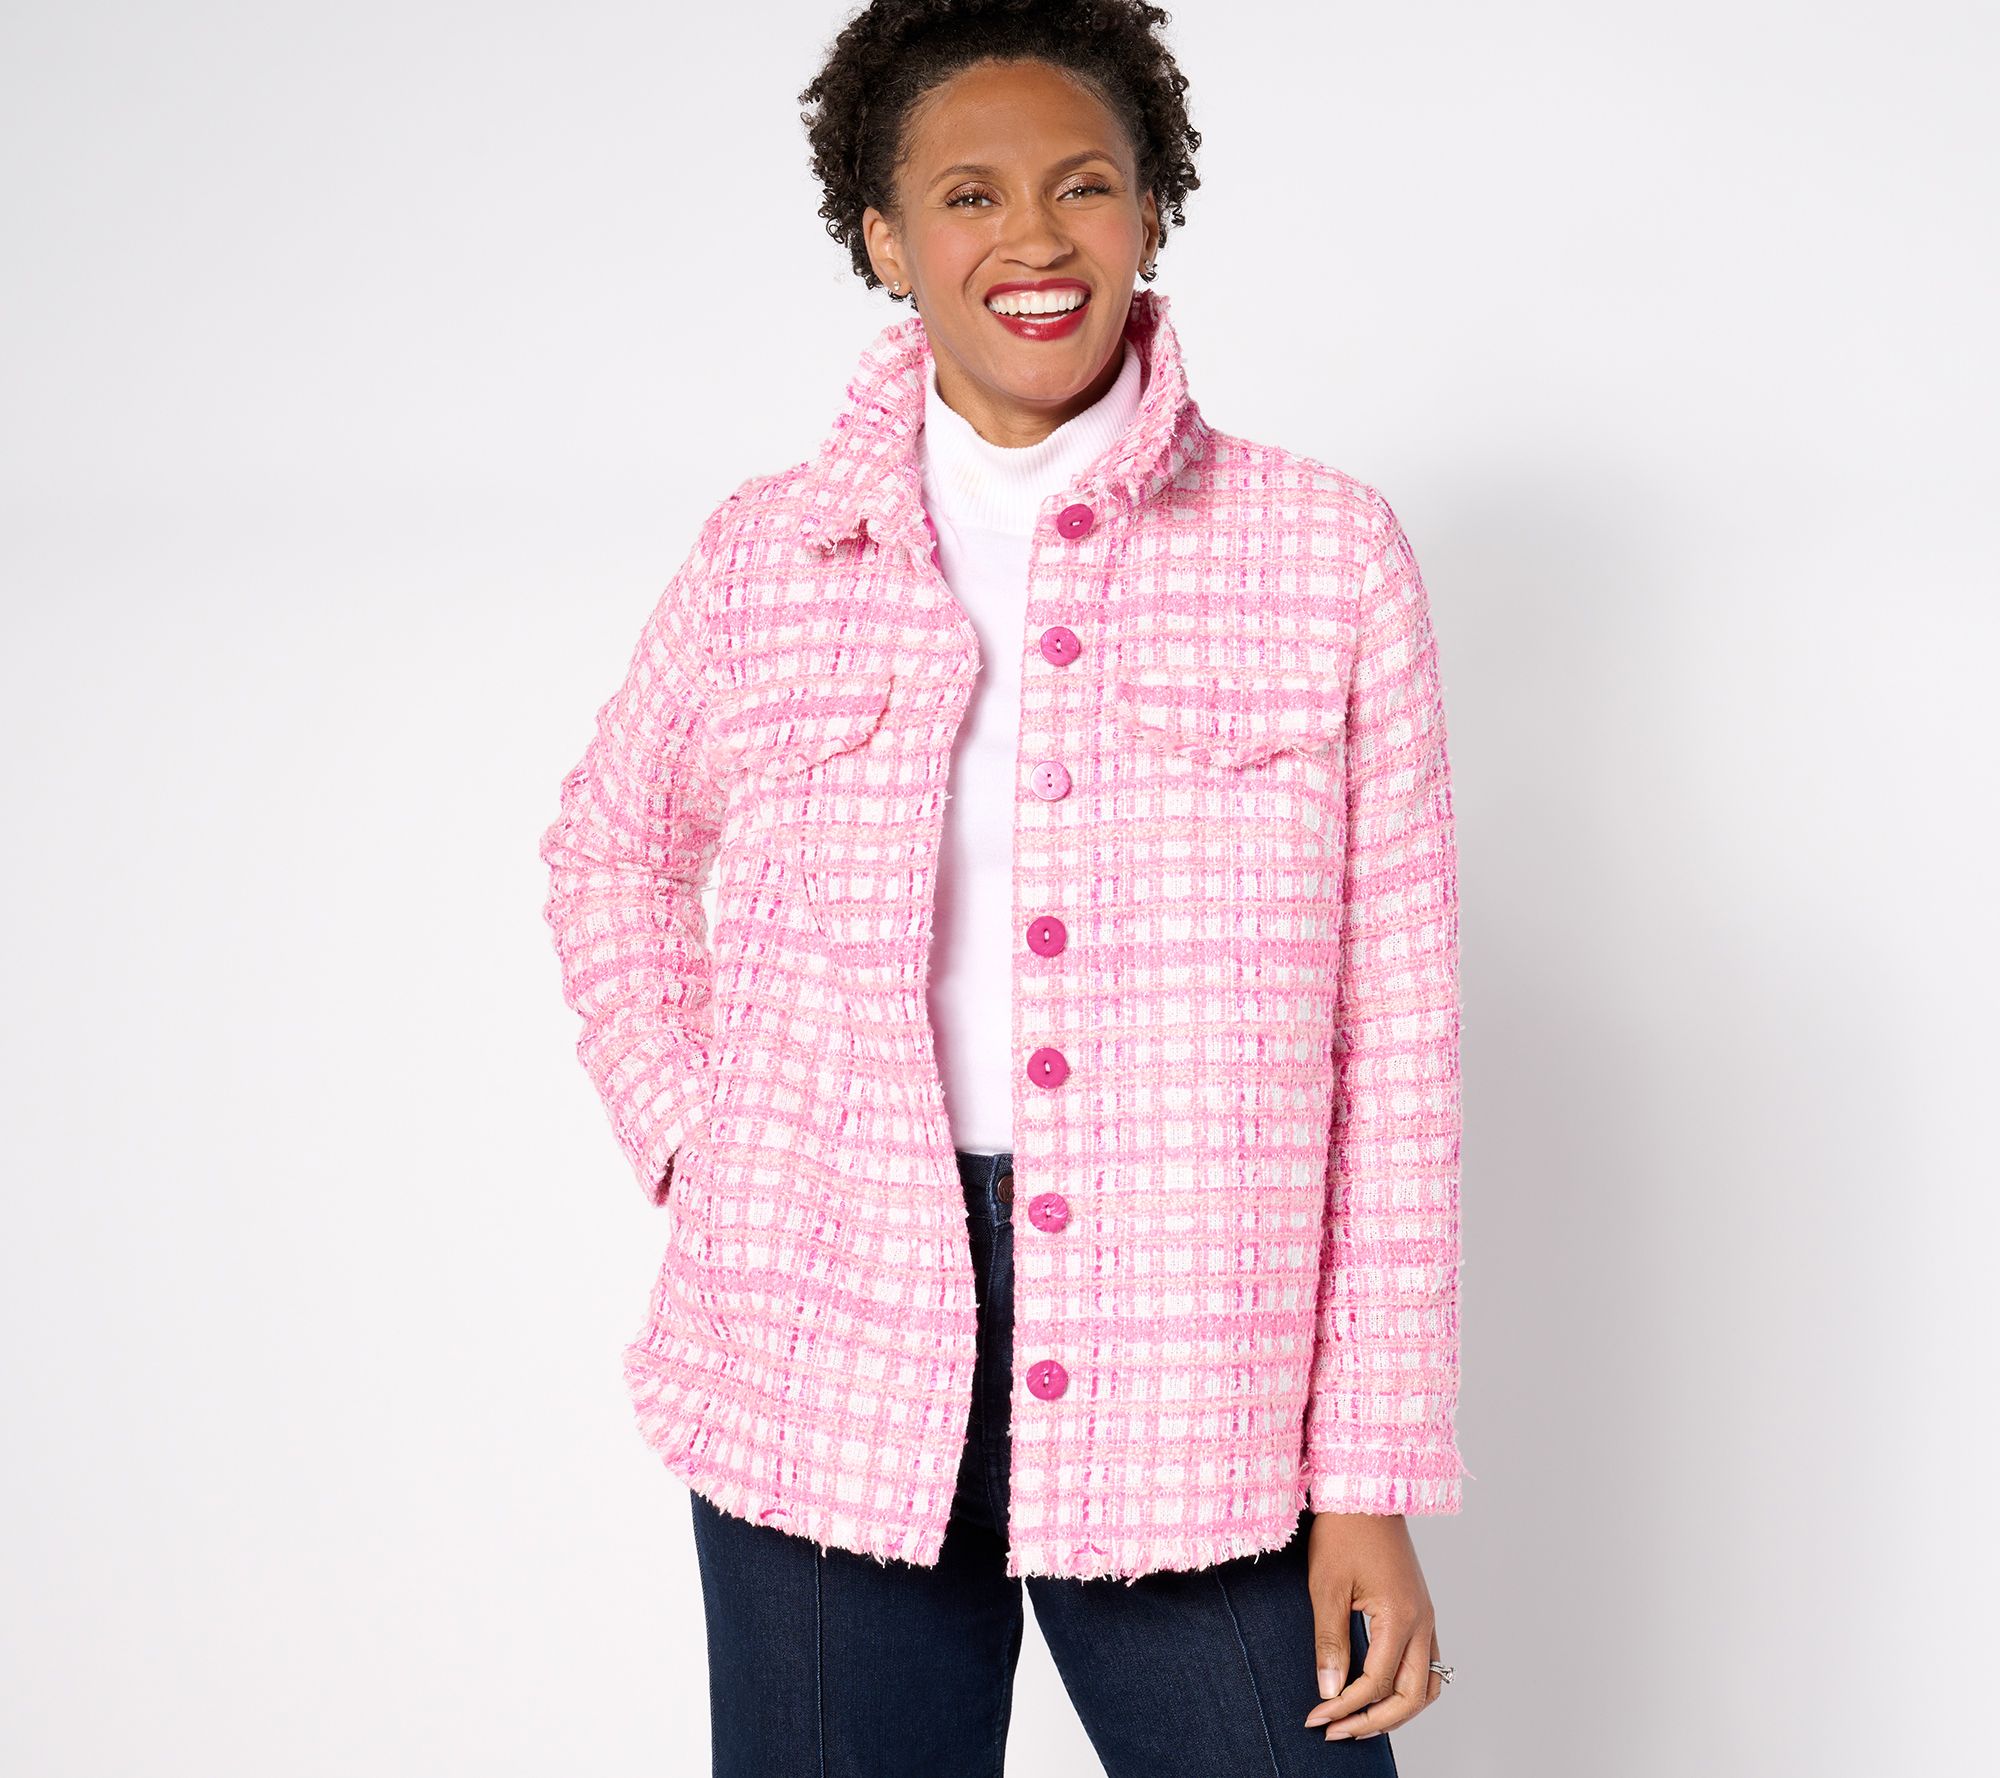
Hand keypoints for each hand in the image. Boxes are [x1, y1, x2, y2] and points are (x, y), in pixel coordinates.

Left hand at [1300, 1512, 1444, 1741]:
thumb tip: (1330, 1692)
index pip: (1376, 1683)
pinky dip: (1405, 1687)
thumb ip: (1330, 1643)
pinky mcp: (1421, 1610)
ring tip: (1358, 1722)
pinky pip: (1426, 1664)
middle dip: (1375, 1722)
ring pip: (1426, 1685)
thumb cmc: (1343, 1532)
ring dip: (1396, 1711)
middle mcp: (1423, 1621)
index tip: (1316, 1718)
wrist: (1365, 1490)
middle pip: (1412, 1696)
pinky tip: (1377, 1692)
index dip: (1345, 1707)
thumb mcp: (1327, 1587)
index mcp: (1401, 1616)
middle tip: (1337, 1731)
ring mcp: (1427, 1616)